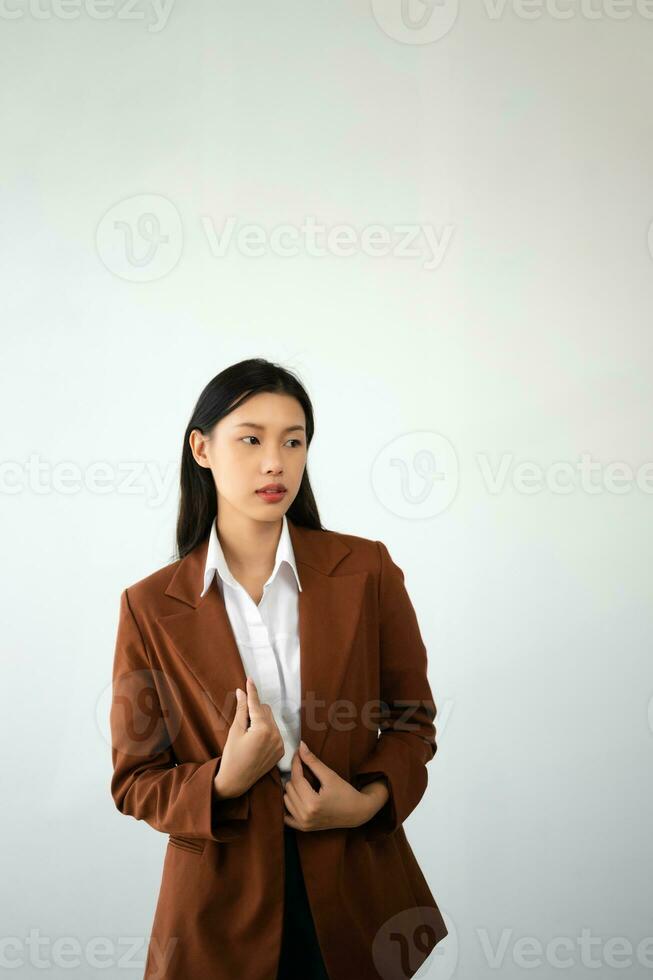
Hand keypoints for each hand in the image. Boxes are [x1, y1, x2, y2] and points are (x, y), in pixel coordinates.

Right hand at [214, 677, 284, 798]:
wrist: (236, 781)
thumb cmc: (232, 756)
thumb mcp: (235, 731)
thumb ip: (241, 710)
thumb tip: (242, 692)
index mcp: (262, 729)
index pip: (256, 704)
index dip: (251, 691)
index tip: (249, 679)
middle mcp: (275, 735)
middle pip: (265, 711)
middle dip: (254, 710)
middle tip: (243, 721)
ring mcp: (280, 744)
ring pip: (271, 721)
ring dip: (261, 721)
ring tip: (248, 734)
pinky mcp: (281, 751)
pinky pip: (275, 732)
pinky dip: (266, 731)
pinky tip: (255, 741)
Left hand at [282, 741, 387, 830]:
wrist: (356, 813)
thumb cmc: (345, 793)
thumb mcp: (330, 775)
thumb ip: (313, 761)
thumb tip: (301, 746)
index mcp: (312, 803)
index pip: (296, 778)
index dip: (296, 763)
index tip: (298, 753)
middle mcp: (305, 815)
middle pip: (289, 788)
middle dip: (296, 777)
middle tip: (304, 770)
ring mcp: (303, 824)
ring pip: (285, 799)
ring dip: (292, 789)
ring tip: (303, 783)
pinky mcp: (303, 828)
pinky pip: (286, 815)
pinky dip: (289, 805)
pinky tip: (296, 797)